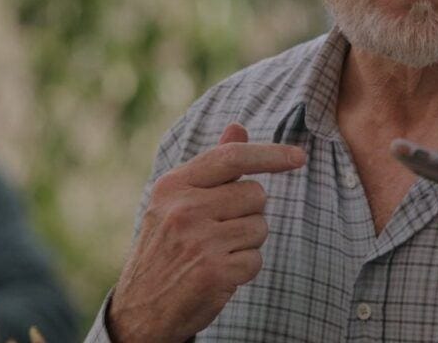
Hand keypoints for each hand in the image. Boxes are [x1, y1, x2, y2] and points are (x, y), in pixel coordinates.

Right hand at [107, 123, 306, 342]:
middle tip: (219, 232)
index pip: (231, 158)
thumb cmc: (165, 250)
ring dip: (247, 243)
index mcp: (173, 186)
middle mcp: (184, 209)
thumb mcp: (175, 203)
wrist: (139, 310)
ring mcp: (200, 241)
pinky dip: (244, 269)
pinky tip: (218, 275)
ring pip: (260, 227)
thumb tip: (238, 127)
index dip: (269, 154)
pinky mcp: (215, 272)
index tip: (298, 157)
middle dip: (249, 213)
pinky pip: (256, 259)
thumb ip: (210, 169)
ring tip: (215, 253)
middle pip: (255, 194)